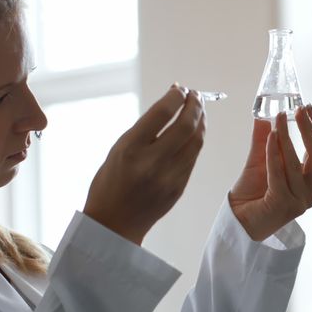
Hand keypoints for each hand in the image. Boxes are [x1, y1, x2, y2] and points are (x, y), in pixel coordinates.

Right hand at [83, 85, 205, 244]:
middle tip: (194, 95)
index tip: (180, 88)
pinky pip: (193, 157)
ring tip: (198, 109)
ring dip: (201, 120)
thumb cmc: (110, 182)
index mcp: (130, 149)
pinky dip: (196, 139)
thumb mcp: (118, 149)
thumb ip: (144, 128)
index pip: (162, 113)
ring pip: (196, 141)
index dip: (176, 96)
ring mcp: (169, 177)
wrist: (114, 224)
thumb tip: (171, 103)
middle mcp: (152, 162)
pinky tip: (194, 131)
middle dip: (195, 105)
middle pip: (186, 125)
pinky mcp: (179, 187)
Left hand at [229, 106, 311, 240]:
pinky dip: (274, 154)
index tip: (307, 107)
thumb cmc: (251, 194)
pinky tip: (270, 137)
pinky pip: (279, 174)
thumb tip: (265, 113)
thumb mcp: (261, 160)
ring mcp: (298, 202)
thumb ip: (265, 138)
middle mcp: (309, 194)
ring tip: (279, 119)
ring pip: (296, 164)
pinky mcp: (282, 206)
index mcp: (310, 184)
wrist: (236, 221)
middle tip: (299, 109)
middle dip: (308, 130)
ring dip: (287, 139)